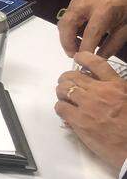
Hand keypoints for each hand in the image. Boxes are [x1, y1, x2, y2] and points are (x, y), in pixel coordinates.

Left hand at [55, 52, 126, 169]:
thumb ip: (116, 91)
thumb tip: (100, 86)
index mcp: (117, 86)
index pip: (96, 64)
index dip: (84, 58)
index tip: (78, 58)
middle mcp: (101, 92)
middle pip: (73, 76)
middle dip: (66, 79)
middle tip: (67, 85)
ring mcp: (88, 106)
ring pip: (63, 90)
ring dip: (61, 93)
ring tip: (65, 99)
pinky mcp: (79, 121)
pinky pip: (60, 107)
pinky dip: (60, 108)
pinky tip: (66, 112)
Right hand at [59, 0, 126, 57]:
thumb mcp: (125, 29)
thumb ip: (111, 46)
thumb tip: (97, 60)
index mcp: (104, 9)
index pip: (90, 33)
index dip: (85, 49)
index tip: (83, 61)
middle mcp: (87, 3)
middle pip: (68, 25)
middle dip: (67, 43)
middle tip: (73, 56)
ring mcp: (78, 0)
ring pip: (63, 21)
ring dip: (66, 37)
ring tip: (76, 48)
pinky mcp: (75, 1)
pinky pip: (66, 17)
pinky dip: (68, 29)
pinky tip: (78, 37)